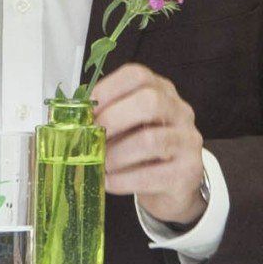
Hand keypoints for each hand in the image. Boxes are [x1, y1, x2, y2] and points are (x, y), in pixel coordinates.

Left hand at [92, 65, 209, 227]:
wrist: (174, 187)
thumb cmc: (145, 153)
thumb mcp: (129, 129)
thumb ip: (109, 119)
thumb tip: (76, 123)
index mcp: (162, 92)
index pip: (138, 76)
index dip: (107, 89)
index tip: (87, 110)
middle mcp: (179, 112)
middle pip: (150, 102)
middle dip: (113, 119)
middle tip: (91, 137)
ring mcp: (187, 142)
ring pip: (150, 140)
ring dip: (115, 154)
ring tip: (99, 164)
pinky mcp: (187, 172)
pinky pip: (150, 175)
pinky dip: (122, 180)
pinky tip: (109, 182)